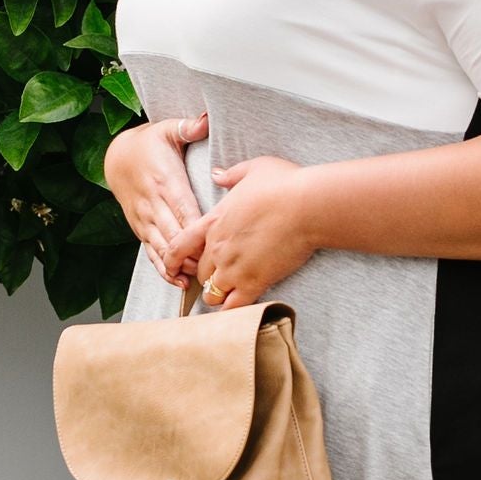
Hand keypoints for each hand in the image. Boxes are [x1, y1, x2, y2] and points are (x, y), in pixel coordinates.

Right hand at [103, 113, 208, 276]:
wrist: (117, 156)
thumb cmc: (149, 143)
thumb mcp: (166, 128)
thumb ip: (187, 126)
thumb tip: (205, 119)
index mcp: (165, 181)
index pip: (183, 209)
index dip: (196, 228)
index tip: (213, 241)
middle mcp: (153, 204)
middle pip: (174, 234)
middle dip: (192, 253)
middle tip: (214, 268)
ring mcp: (144, 219)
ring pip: (162, 248)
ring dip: (180, 265)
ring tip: (199, 279)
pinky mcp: (139, 229)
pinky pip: (151, 253)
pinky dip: (163, 269)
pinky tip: (178, 282)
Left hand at [170, 154, 315, 305]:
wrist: (307, 205)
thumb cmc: (285, 184)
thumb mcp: (253, 169)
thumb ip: (231, 175)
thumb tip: (217, 174)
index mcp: (214, 221)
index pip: (180, 245)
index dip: (173, 259)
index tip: (173, 267)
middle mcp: (218, 247)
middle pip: (200, 273)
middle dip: (208, 277)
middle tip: (223, 277)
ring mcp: (234, 268)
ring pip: (212, 294)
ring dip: (219, 296)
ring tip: (231, 295)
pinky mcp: (254, 282)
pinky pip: (234, 307)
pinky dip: (234, 311)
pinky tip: (240, 310)